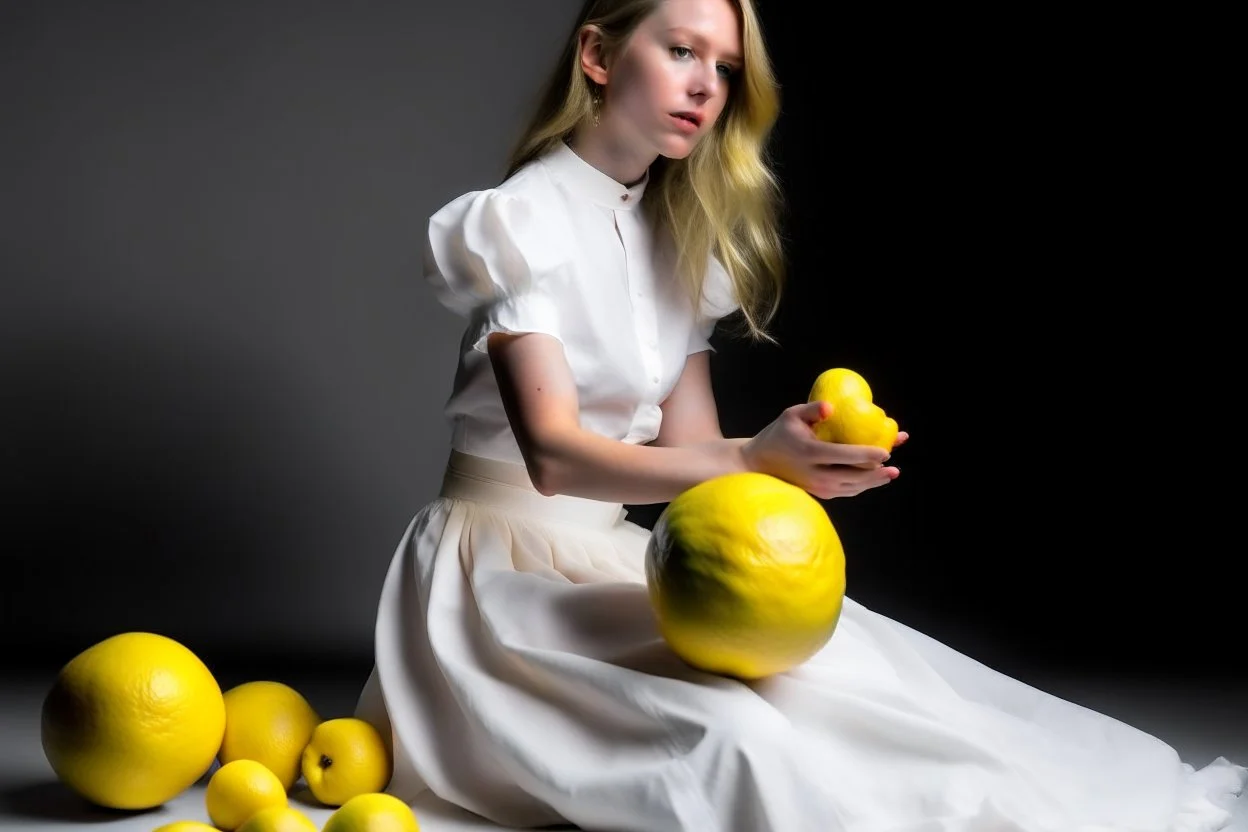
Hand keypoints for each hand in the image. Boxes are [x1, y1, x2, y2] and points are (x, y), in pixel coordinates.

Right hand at [741, 401, 900, 499]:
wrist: (758, 463)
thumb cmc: (778, 434)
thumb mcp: (791, 415)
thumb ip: (812, 409)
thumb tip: (831, 407)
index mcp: (811, 452)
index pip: (846, 456)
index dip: (868, 455)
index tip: (885, 452)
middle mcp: (815, 473)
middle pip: (854, 477)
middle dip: (877, 474)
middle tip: (895, 468)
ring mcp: (816, 486)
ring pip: (851, 487)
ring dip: (873, 483)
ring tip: (889, 475)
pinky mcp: (817, 493)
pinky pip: (844, 491)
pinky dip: (860, 486)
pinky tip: (871, 480)